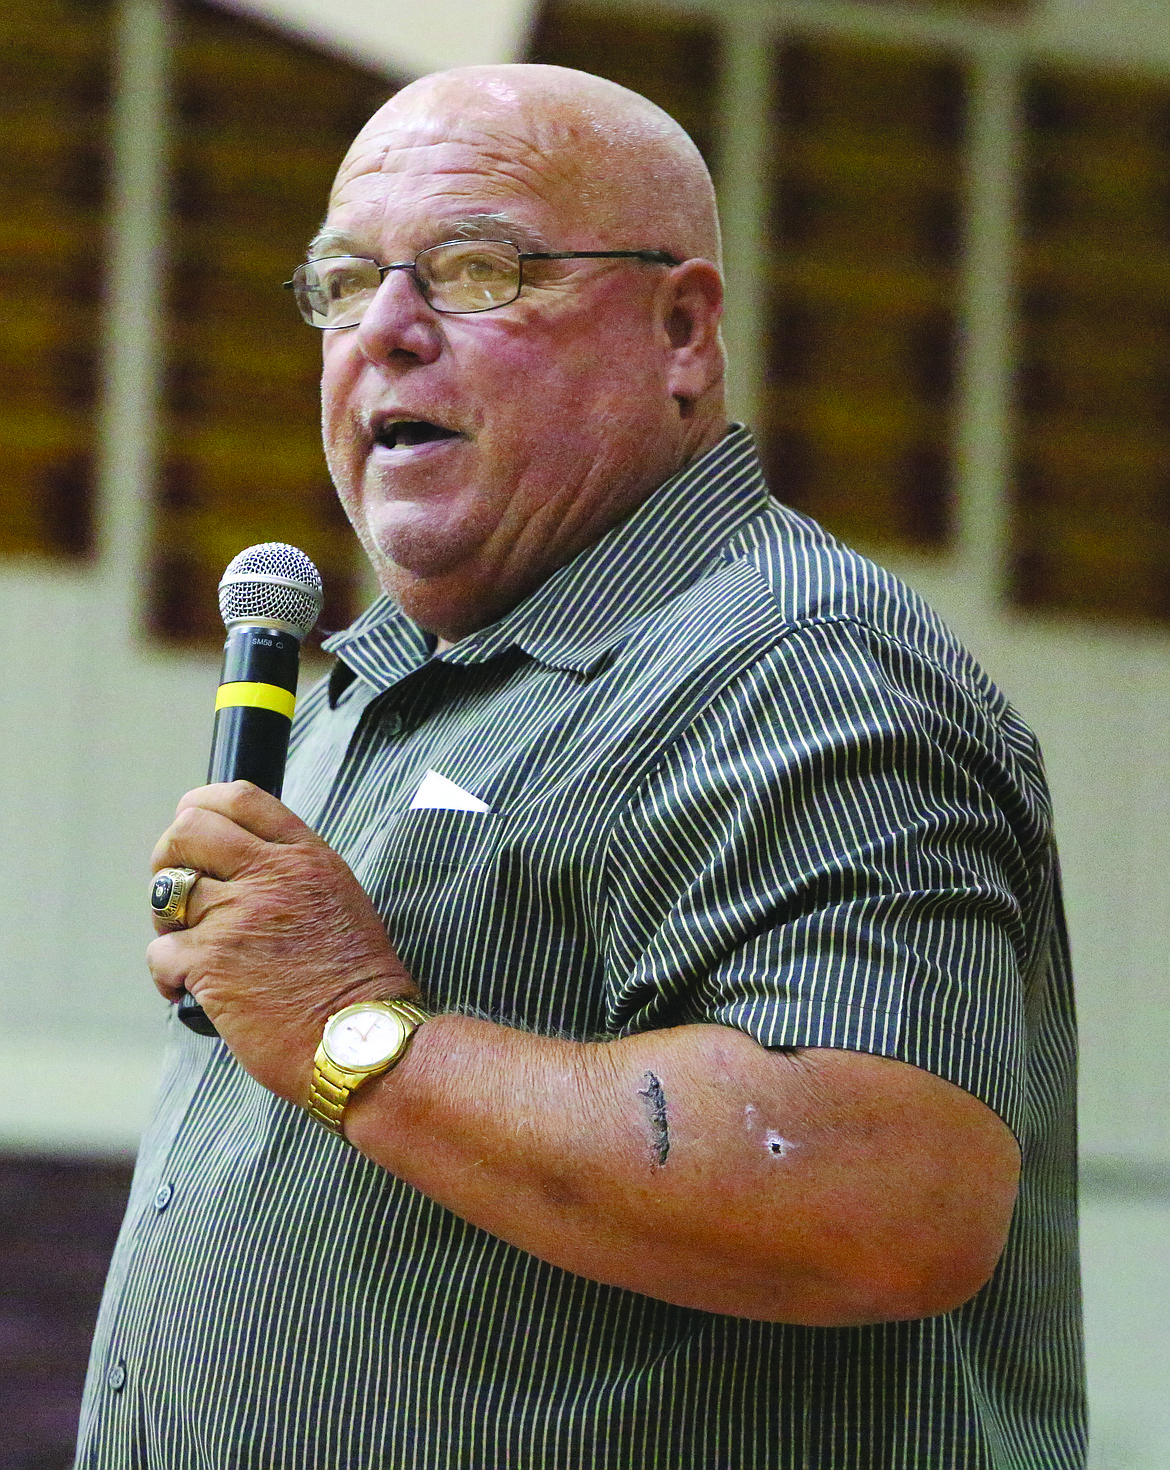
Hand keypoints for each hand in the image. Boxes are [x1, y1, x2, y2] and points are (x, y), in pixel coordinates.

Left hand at [147, 781, 415, 1102]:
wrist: (362, 1040)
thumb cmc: (354, 982)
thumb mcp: (339, 900)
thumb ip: (292, 872)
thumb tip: (235, 865)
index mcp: (306, 857)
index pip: (241, 798)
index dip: (202, 804)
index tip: (190, 824)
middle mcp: (272, 876)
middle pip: (188, 830)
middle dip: (169, 857)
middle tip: (178, 892)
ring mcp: (238, 916)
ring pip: (166, 894)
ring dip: (169, 924)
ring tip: (191, 949)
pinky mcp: (210, 961)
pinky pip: (159, 953)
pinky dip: (168, 977)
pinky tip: (192, 992)